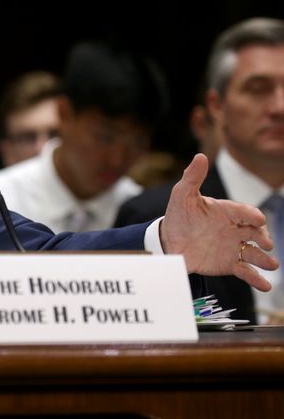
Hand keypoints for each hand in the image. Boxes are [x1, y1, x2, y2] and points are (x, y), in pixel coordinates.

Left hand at [160, 153, 278, 290]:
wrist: (169, 241)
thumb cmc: (178, 216)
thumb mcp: (182, 195)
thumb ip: (192, 177)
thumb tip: (200, 156)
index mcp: (226, 211)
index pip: (243, 212)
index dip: (250, 215)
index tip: (256, 219)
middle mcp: (234, 229)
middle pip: (255, 232)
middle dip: (263, 237)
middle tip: (265, 243)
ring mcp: (233, 247)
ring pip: (254, 253)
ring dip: (265, 259)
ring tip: (272, 264)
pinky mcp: (229, 264)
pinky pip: (246, 272)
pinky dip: (256, 279)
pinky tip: (264, 284)